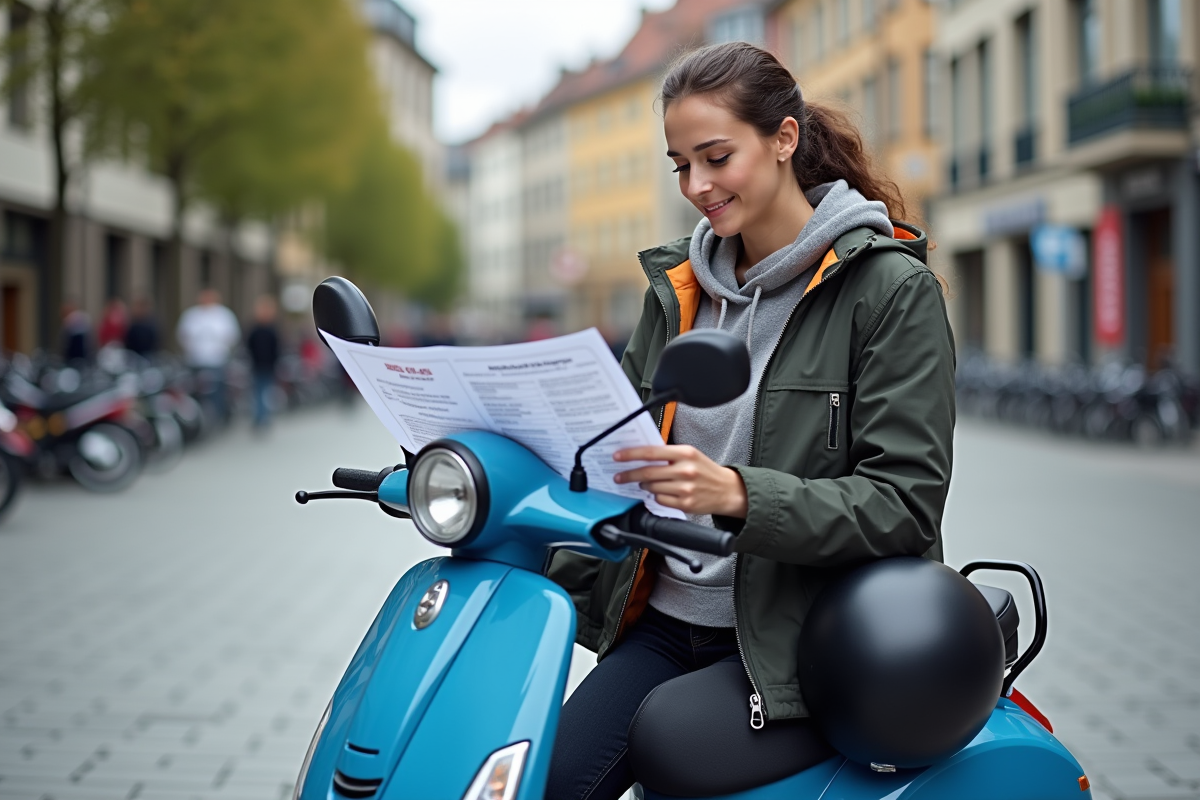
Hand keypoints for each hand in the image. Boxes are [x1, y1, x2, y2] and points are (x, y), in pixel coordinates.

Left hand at [613, 445, 747, 517]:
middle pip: (647, 472)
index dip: (631, 454)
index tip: (617, 456)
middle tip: (619, 476)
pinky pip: (660, 500)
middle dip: (628, 474)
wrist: (727, 490)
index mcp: (685, 453)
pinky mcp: (685, 504)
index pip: (651, 452)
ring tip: (646, 483)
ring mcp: (685, 488)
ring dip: (644, 486)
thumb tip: (641, 455)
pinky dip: (656, 496)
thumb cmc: (705, 471)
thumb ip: (668, 454)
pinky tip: (662, 493)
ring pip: (652, 487)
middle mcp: (685, 470)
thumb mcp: (690, 455)